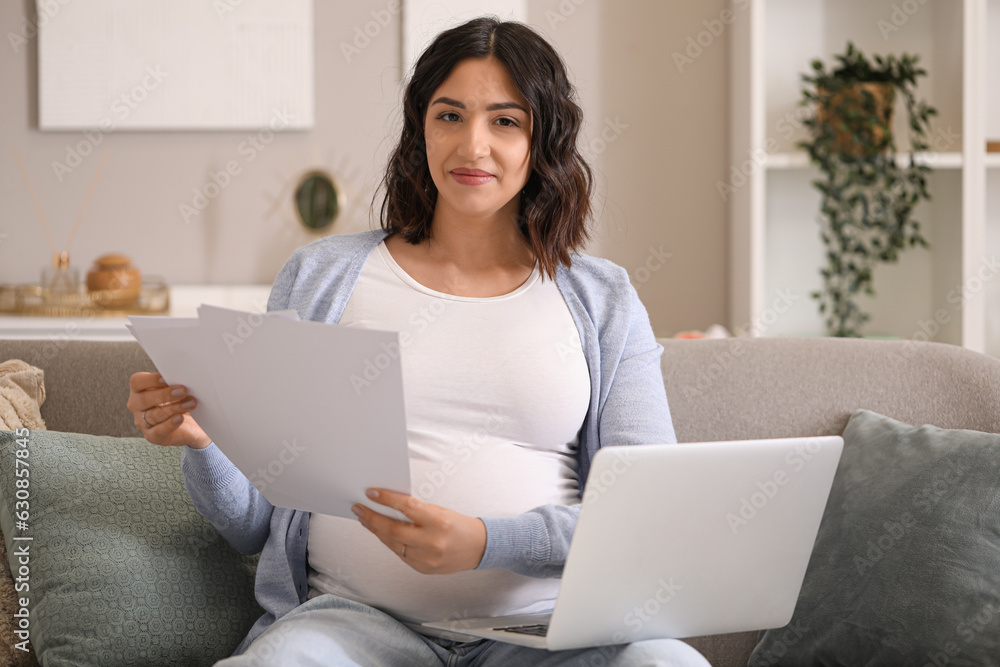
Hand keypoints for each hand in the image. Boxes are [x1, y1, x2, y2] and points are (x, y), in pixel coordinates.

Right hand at [127, 372, 210, 448]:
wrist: (194, 424)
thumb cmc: (182, 400)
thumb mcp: (179, 389)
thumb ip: (176, 382)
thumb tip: (185, 375)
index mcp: (140, 389)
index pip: (137, 382)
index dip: (150, 380)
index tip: (166, 377)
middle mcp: (137, 406)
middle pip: (143, 399)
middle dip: (164, 394)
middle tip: (183, 390)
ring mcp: (143, 422)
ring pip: (152, 415)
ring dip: (173, 409)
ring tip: (190, 403)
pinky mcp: (153, 436)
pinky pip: (158, 432)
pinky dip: (169, 425)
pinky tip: (180, 418)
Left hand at [353, 489, 486, 574]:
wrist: (478, 548)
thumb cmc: (459, 525)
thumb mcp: (440, 512)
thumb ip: (416, 511)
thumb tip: (389, 505)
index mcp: (438, 522)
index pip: (407, 507)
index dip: (387, 499)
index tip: (371, 493)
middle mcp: (431, 542)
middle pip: (393, 530)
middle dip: (372, 518)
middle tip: (359, 508)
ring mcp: (426, 559)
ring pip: (392, 544)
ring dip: (376, 531)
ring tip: (365, 519)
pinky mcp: (422, 569)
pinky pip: (400, 554)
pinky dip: (390, 542)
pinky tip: (382, 533)